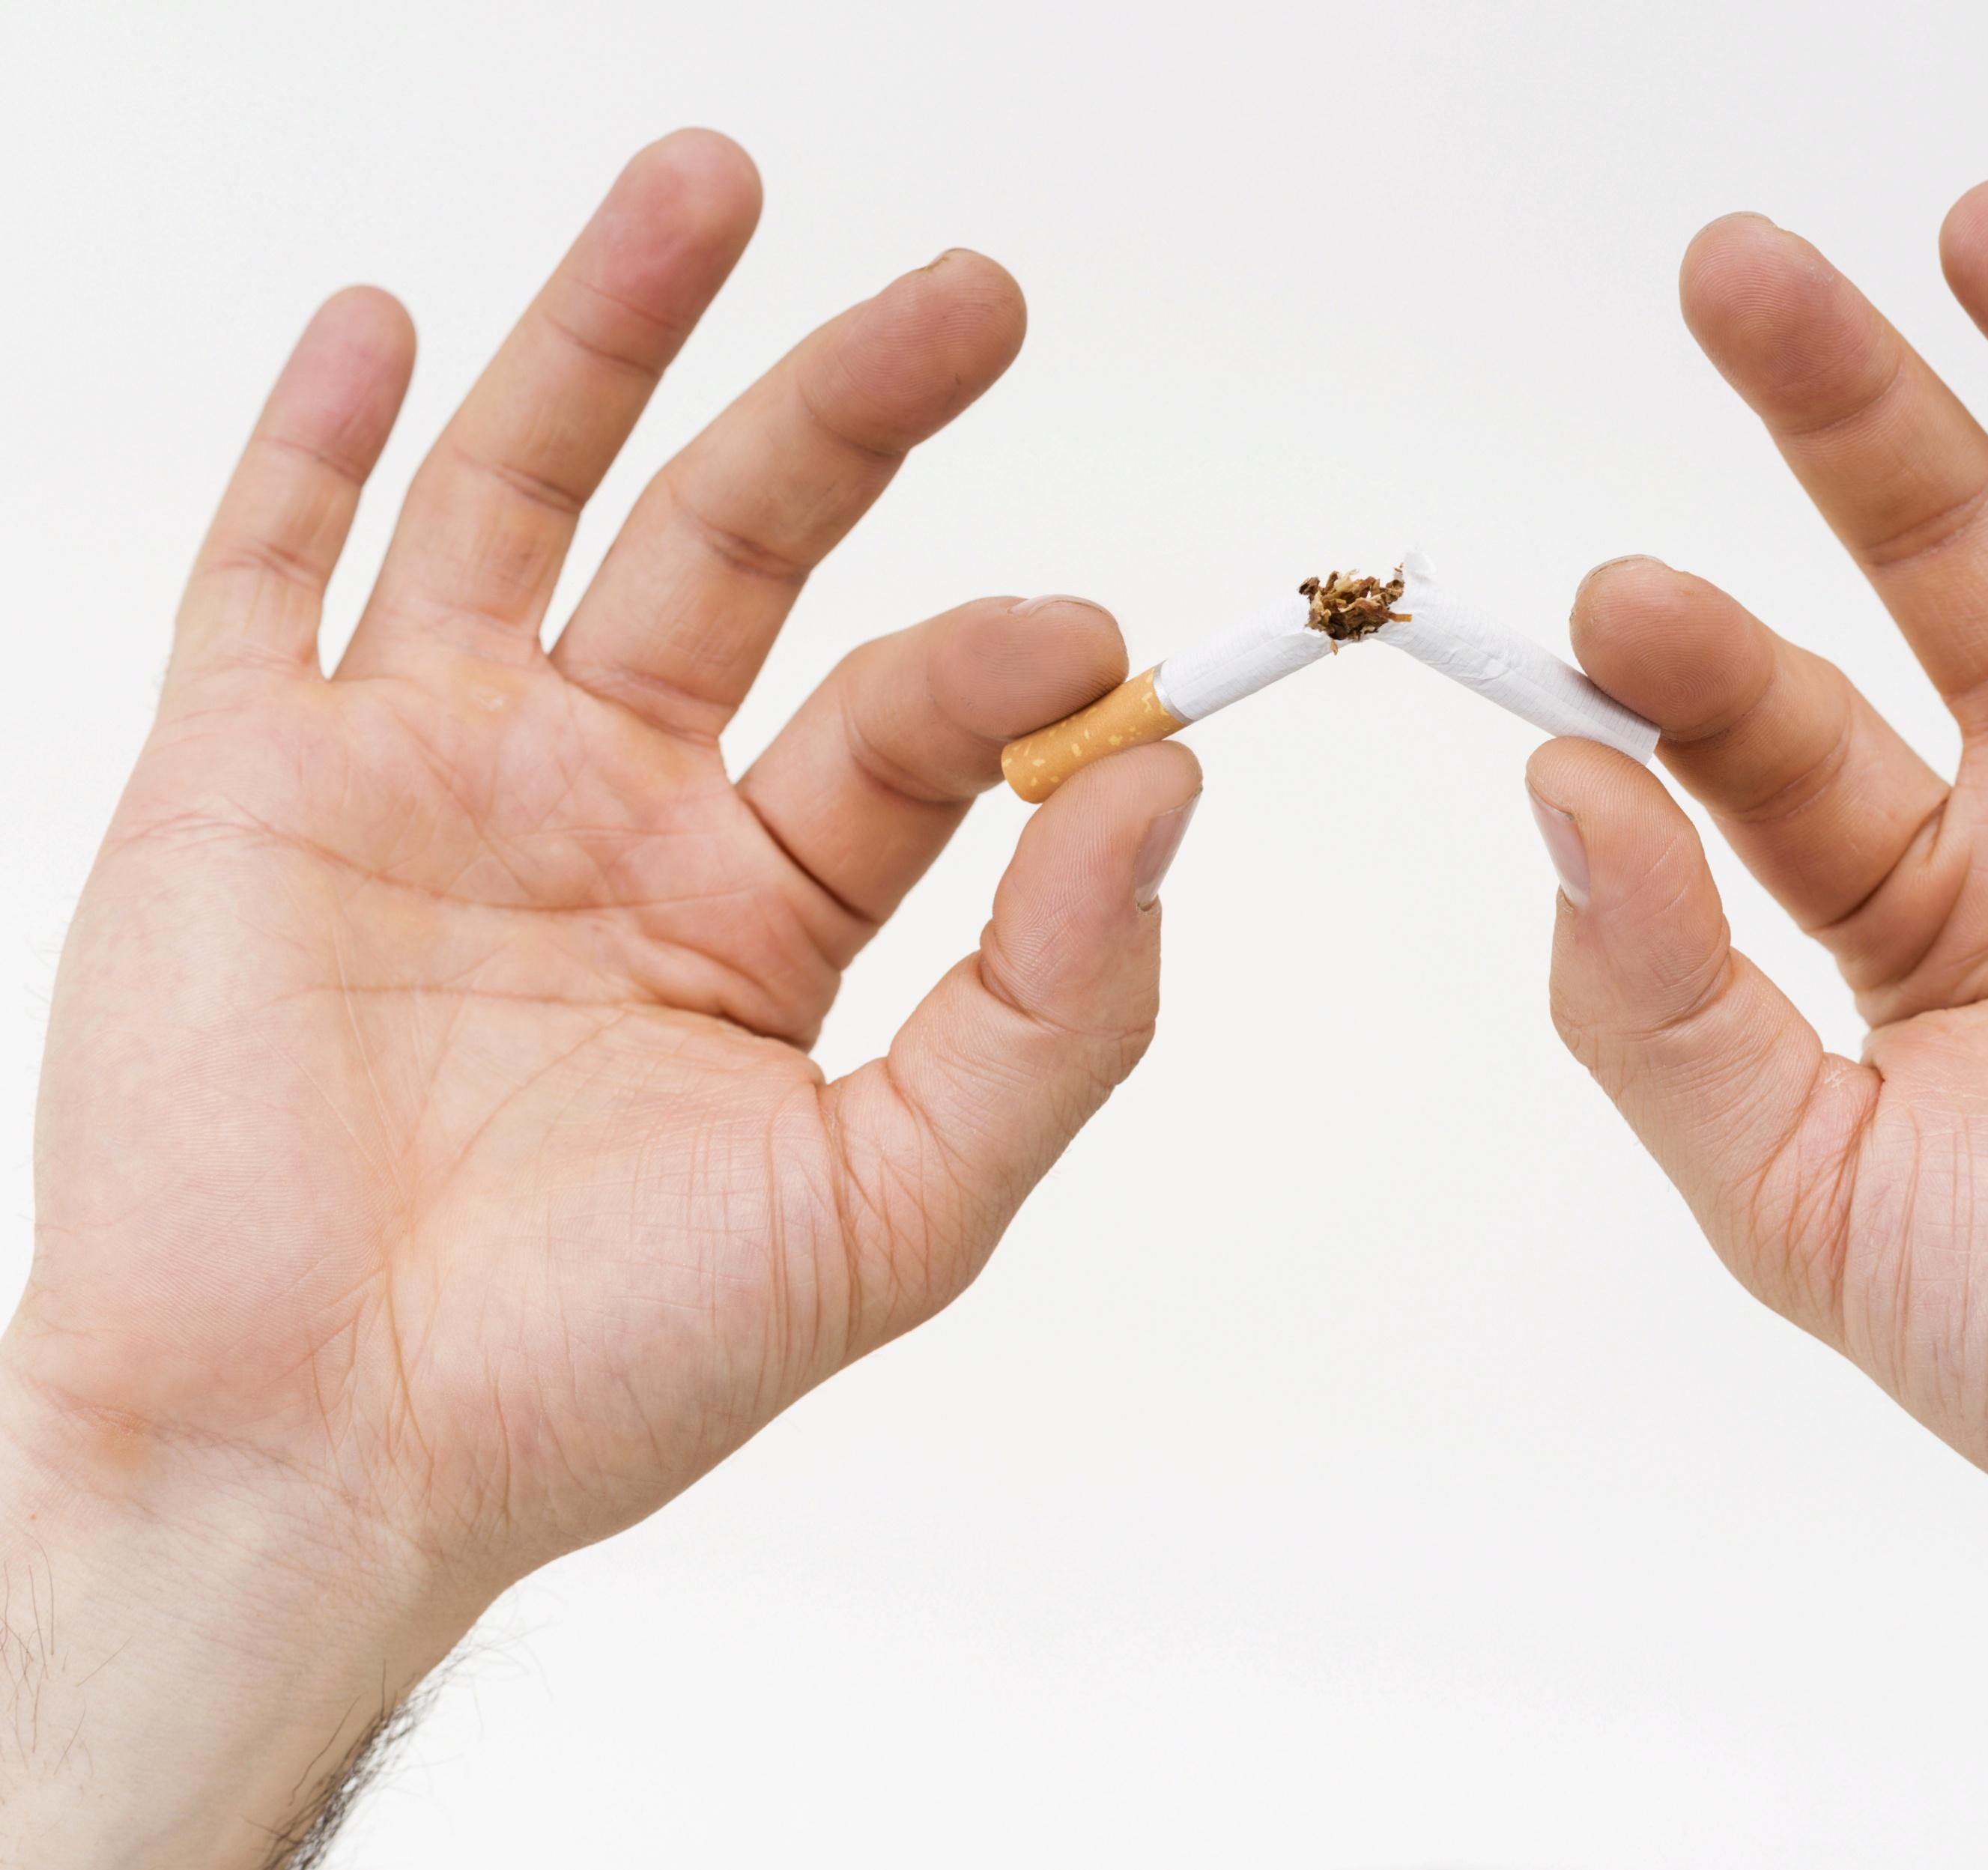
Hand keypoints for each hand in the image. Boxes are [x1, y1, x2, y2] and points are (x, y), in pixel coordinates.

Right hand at [0, 130, 1198, 1866]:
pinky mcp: (242, 781)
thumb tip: (1164, 795)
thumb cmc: (595, 1375)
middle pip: (742, 548)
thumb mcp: (892, 1209)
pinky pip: (267, 570)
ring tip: (716, 189)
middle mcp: (605, 809)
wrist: (319, 1463)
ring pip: (526, 499)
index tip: (1091, 639)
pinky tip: (394, 326)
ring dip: (613, 341)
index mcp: (762, 904)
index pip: (909, 718)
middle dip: (853, 412)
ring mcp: (423, 773)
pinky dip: (317, 443)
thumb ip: (1054, 1012)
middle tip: (974, 298)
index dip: (1006, 659)